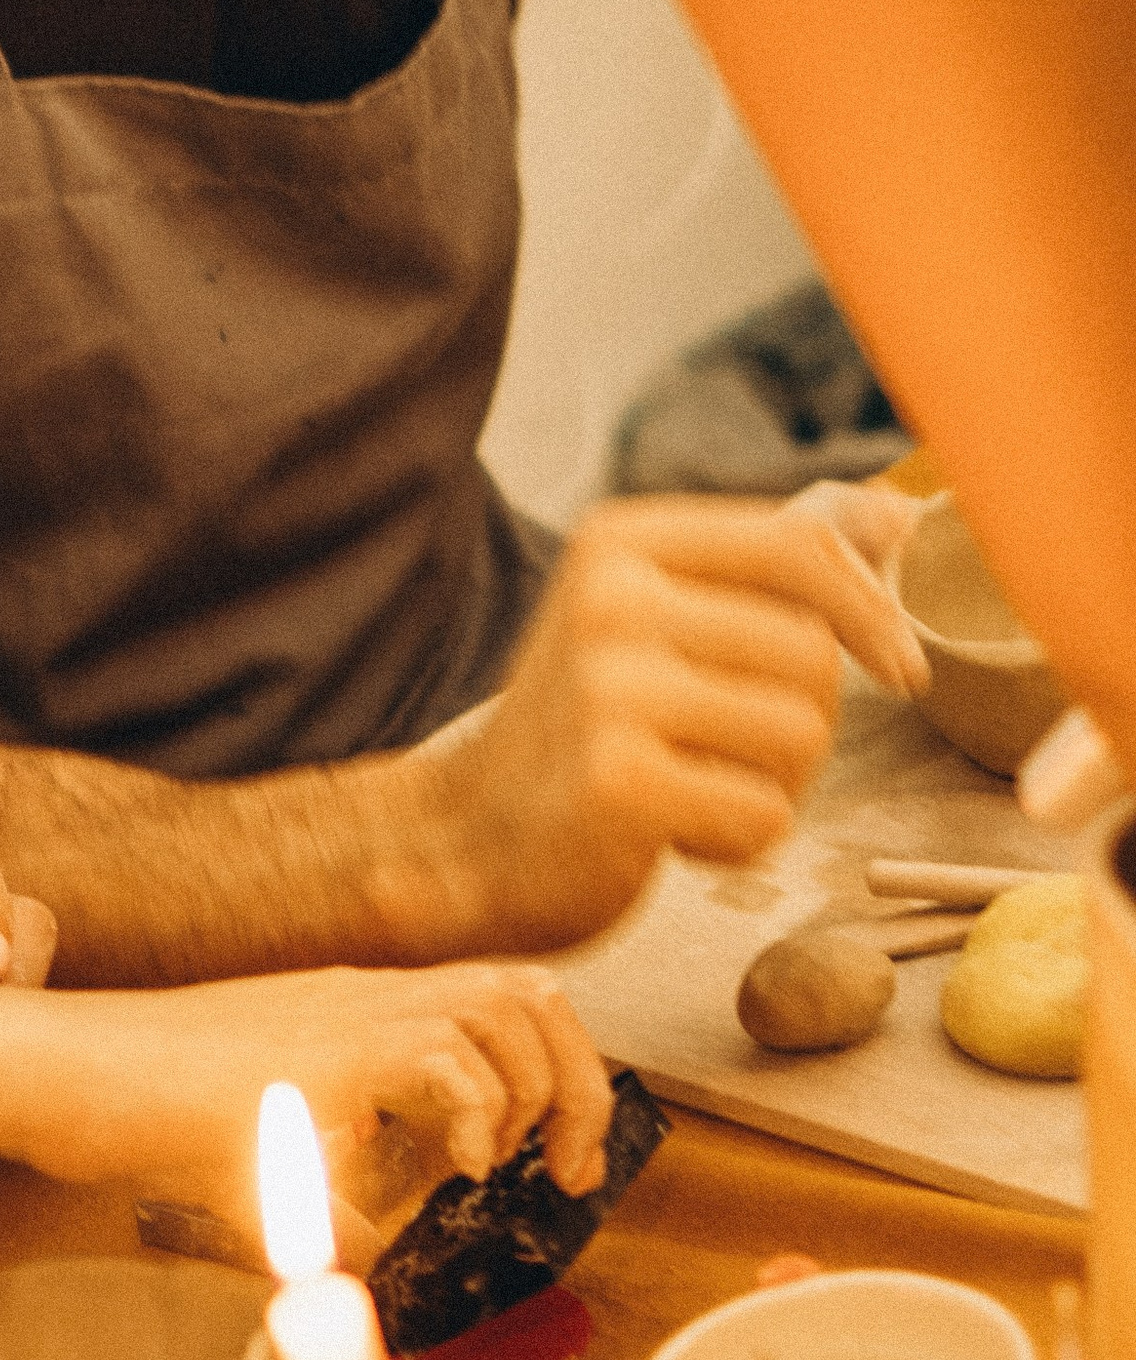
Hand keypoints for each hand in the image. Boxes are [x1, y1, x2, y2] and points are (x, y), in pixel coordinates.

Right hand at [0, 955, 612, 1238]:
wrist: (58, 1070)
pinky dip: (473, 1115)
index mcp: (358, 1009)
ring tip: (502, 1165)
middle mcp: (362, 998)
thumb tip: (375, 1255)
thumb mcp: (261, 1155)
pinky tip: (454, 1169)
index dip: (560, 1068)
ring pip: (499, 1011)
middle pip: (527, 992)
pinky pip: (438, 1060)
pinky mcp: (313, 1054)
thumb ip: (328, 1190)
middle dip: (578, 1083)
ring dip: (532, 1095)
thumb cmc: (138, 1111)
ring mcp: (337, 1017)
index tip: (560, 1153)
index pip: (501, 996)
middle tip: (573, 1168)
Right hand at [407, 488, 930, 953]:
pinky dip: (737, 844)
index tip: (898, 667)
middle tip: (719, 750)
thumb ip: (774, 564)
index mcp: (619, 542)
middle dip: (802, 720)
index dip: (873, 612)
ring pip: (802, 735)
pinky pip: (763, 815)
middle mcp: (607, 600)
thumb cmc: (583, 730)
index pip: (800, 547)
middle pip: (814, 653)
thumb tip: (899, 515)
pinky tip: (670, 835)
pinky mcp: (617, 783)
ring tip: (692, 787)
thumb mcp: (659, 618)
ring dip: (774, 786)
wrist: (461, 840)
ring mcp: (606, 690)